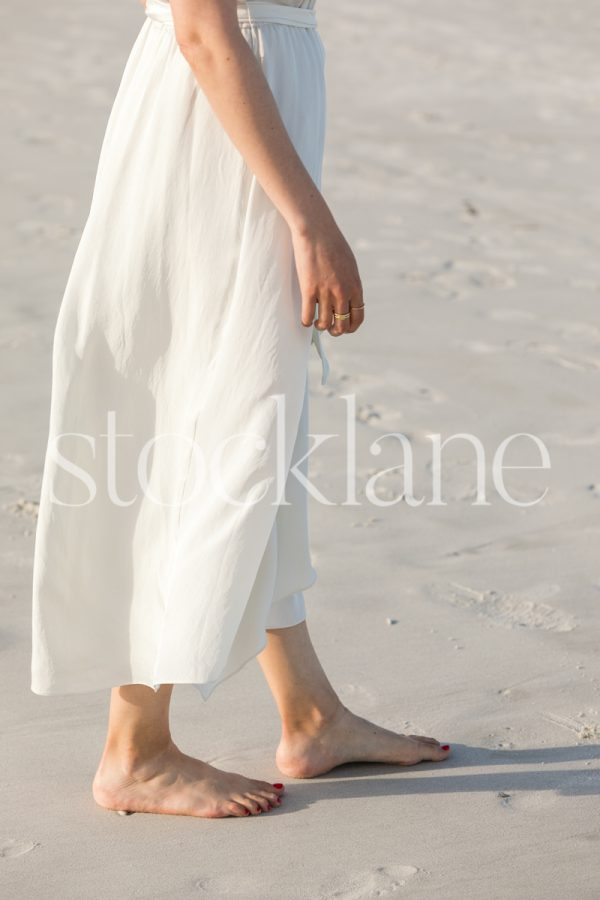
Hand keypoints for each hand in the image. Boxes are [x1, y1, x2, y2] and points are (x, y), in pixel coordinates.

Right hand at [291, 217, 364, 336]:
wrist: (317, 231)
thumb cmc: (332, 244)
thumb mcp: (350, 265)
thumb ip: (350, 283)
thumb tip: (348, 298)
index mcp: (355, 286)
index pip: (358, 317)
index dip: (351, 327)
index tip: (344, 328)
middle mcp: (343, 293)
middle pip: (342, 325)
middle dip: (336, 331)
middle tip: (329, 328)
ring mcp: (326, 292)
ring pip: (324, 323)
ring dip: (320, 326)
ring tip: (316, 322)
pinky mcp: (309, 290)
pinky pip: (307, 316)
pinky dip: (306, 321)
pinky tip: (305, 319)